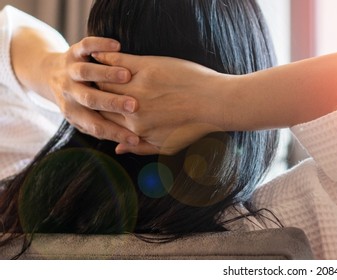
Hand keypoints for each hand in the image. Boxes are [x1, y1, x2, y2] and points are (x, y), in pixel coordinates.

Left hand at [41, 37, 139, 144]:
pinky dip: (99, 45)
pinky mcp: (75, 51)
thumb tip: (122, 149)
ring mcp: (71, 71)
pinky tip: (117, 46)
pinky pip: (86, 46)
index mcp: (75, 113)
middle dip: (111, 103)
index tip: (136, 137)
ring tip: (127, 76)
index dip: (115, 133)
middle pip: (90, 99)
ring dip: (106, 74)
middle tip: (134, 106)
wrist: (50, 74)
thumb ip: (106, 132)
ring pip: (85, 72)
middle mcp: (70, 92)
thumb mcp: (87, 120)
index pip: (96, 126)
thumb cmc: (80, 102)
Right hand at [92, 52, 232, 154]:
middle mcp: (131, 109)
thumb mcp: (169, 145)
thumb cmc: (196, 126)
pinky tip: (101, 54)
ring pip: (105, 80)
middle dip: (93, 93)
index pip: (105, 119)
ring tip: (89, 69)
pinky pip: (117, 60)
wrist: (216, 103)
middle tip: (87, 85)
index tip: (95, 105)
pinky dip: (106, 57)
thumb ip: (141, 148)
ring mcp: (137, 86)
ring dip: (96, 74)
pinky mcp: (146, 66)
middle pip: (101, 99)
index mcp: (136, 128)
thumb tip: (119, 148)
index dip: (98, 112)